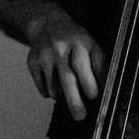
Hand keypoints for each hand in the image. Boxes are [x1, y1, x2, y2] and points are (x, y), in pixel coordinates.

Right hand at [25, 6, 105, 120]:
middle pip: (67, 78)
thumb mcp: (90, 44)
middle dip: (75, 100)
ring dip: (63, 97)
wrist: (47, 23)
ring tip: (69, 94)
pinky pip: (42, 87)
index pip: (84, 64)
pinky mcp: (32, 62)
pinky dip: (49, 92)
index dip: (89, 82)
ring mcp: (45, 55)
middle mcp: (61, 48)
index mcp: (80, 42)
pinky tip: (54, 84)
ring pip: (54, 87)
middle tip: (80, 116)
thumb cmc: (73, 38)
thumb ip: (98, 65)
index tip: (94, 97)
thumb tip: (106, 90)